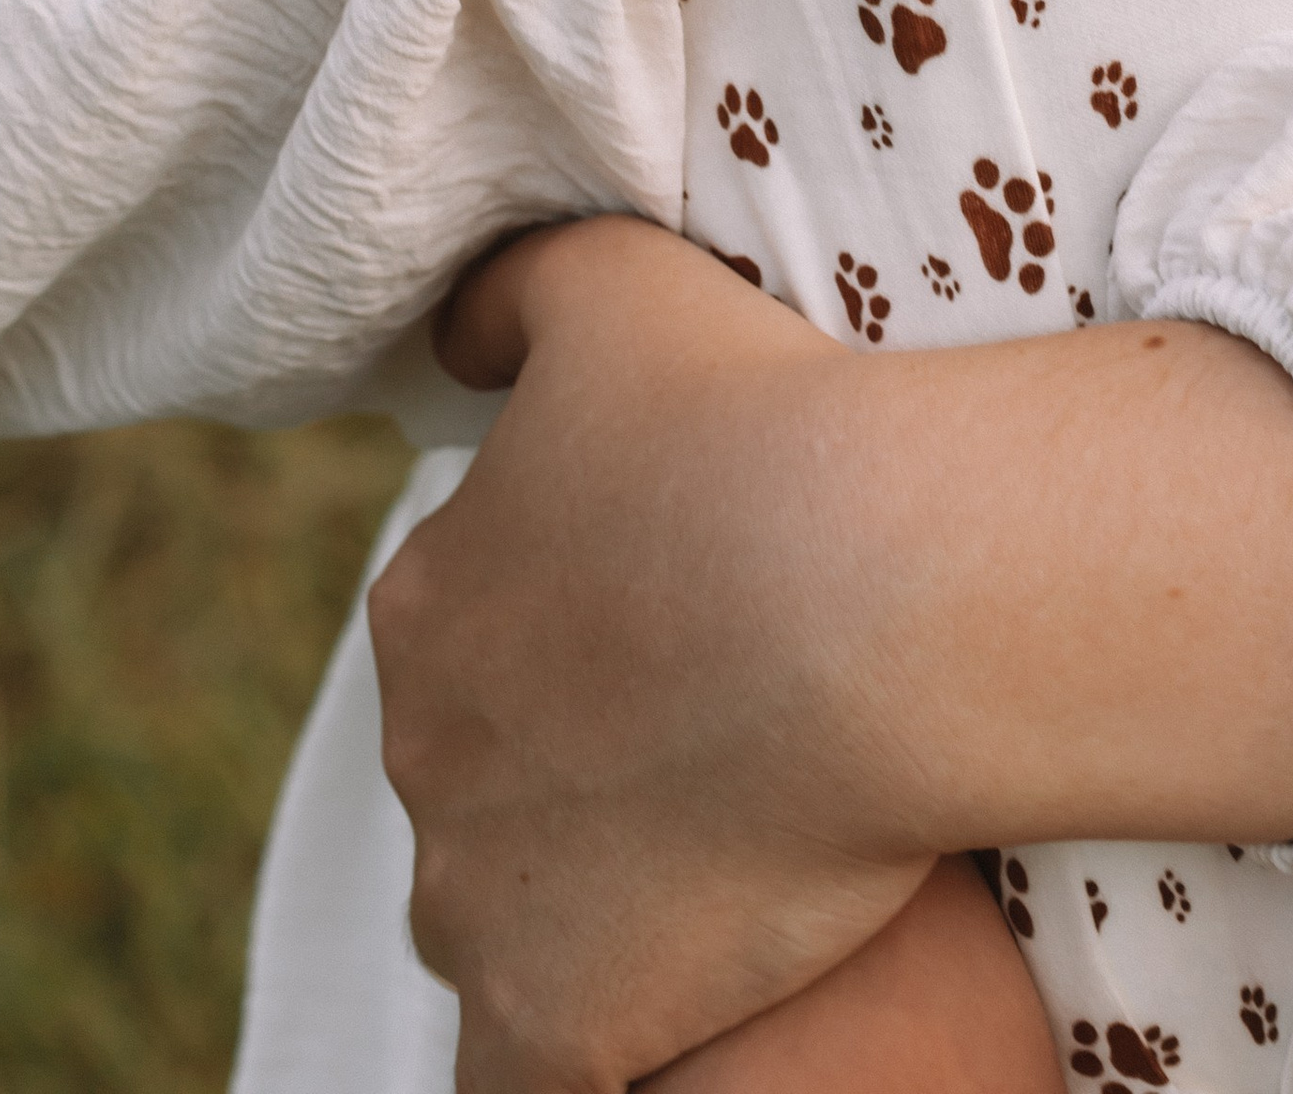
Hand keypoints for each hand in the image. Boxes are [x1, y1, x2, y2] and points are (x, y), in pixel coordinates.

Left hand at [374, 219, 1292, 1089]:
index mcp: (429, 597)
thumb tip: (458, 344)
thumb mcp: (611, 279)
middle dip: (576, 765)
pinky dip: (575, 1056)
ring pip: (504, 917)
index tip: (691, 620)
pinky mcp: (547, 1024)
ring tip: (718, 865)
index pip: (476, 631)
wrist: (870, 591)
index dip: (586, 626)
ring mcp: (476, 899)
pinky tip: (654, 1022)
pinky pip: (528, 1080)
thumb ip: (512, 296)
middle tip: (721, 736)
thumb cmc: (756, 415)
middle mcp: (422, 751)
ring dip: (582, 904)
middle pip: (486, 775)